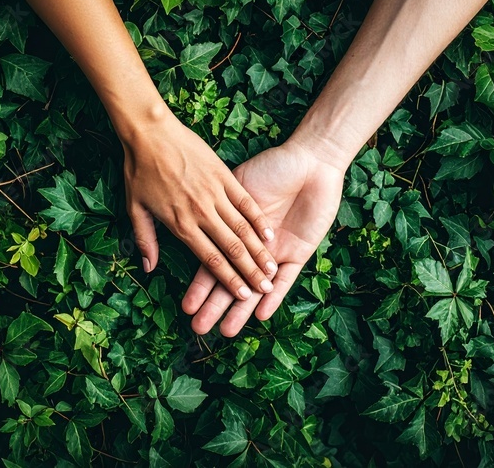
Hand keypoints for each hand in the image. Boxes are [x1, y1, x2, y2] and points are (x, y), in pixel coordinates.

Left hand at [123, 113, 278, 300]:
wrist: (150, 131)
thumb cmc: (139, 169)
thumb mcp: (134, 208)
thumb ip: (145, 240)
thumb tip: (149, 268)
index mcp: (181, 224)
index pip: (210, 260)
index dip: (228, 280)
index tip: (244, 296)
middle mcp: (201, 213)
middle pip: (232, 249)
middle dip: (250, 273)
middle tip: (264, 289)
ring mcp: (215, 194)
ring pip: (243, 229)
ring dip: (259, 251)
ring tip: (272, 269)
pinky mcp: (225, 175)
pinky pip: (246, 202)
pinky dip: (259, 220)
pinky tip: (270, 234)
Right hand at [181, 139, 344, 335]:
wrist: (308, 161)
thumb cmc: (270, 167)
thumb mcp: (237, 185)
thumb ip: (219, 208)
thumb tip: (189, 223)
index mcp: (235, 230)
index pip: (213, 263)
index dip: (200, 286)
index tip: (185, 306)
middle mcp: (253, 247)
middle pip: (231, 282)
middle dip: (215, 306)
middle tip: (199, 328)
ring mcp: (276, 252)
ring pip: (257, 288)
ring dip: (242, 310)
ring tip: (226, 331)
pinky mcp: (299, 252)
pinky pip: (287, 280)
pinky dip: (275, 296)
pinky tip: (261, 315)